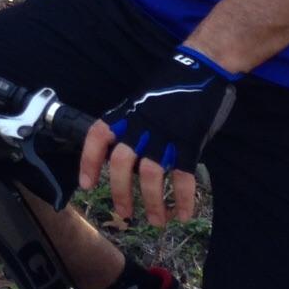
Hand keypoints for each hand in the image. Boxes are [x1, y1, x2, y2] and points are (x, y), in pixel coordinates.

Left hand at [78, 45, 238, 226]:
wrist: (201, 66)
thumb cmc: (170, 83)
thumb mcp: (142, 99)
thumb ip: (132, 124)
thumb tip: (125, 155)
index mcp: (127, 113)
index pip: (98, 136)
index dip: (89, 161)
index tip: (86, 184)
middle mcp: (142, 126)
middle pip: (122, 164)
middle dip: (120, 193)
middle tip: (124, 213)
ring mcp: (166, 135)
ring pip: (151, 176)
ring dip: (152, 203)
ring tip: (156, 221)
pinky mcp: (189, 142)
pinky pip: (184, 177)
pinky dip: (183, 199)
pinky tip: (183, 213)